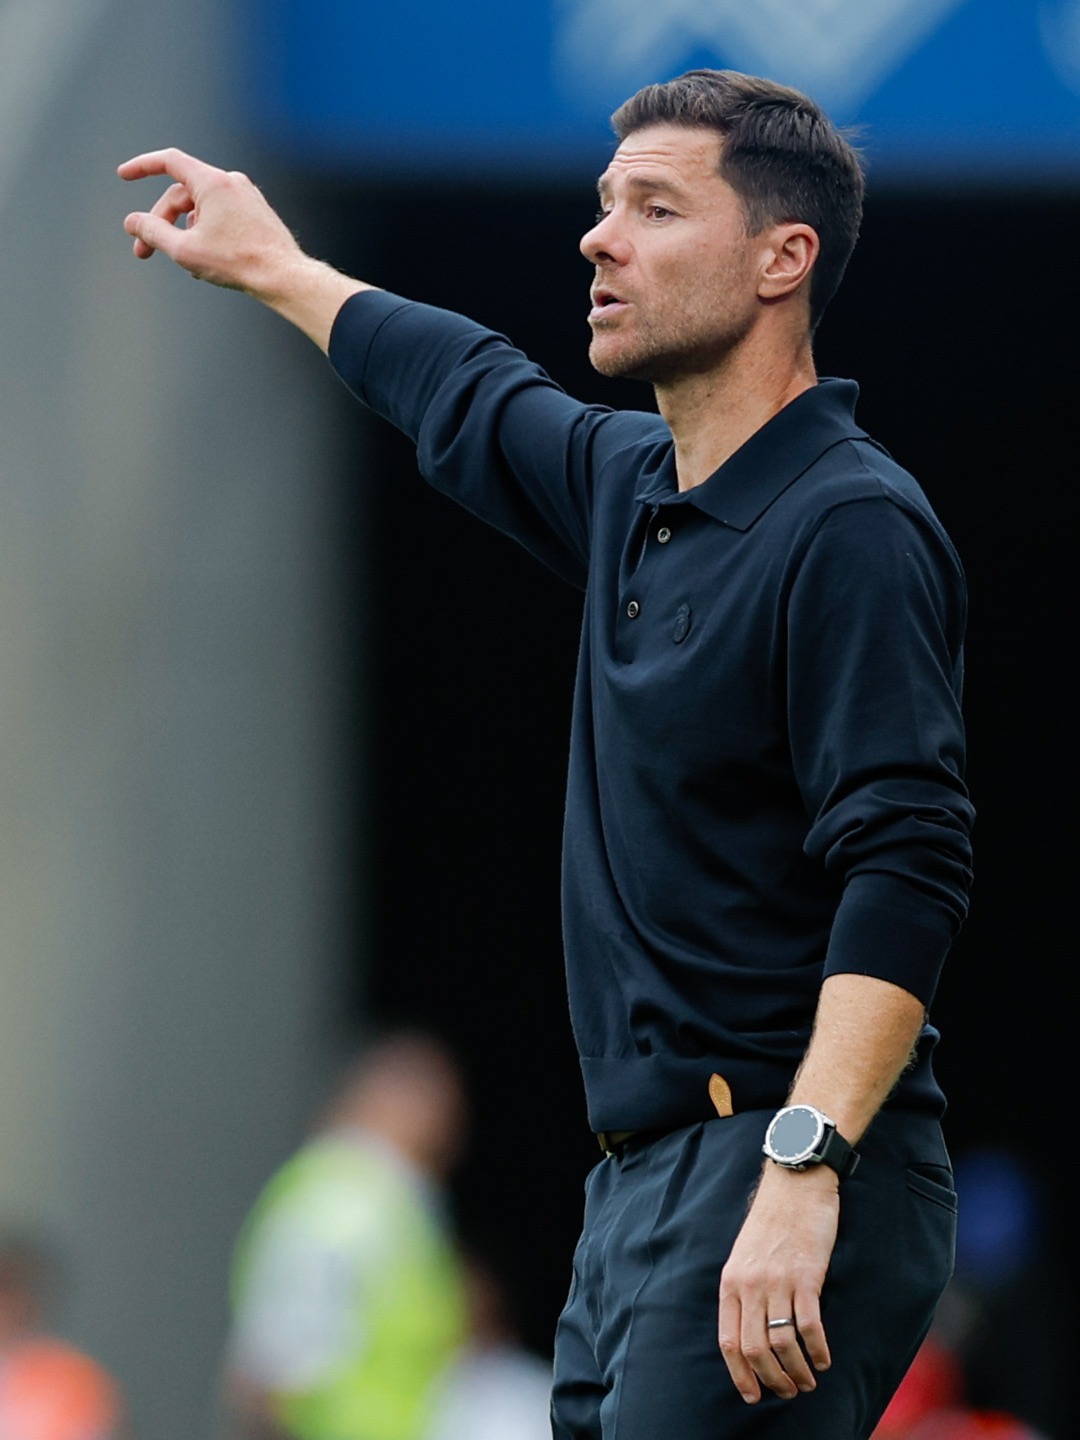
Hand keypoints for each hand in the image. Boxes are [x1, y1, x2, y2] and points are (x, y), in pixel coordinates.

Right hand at [117, 148, 303, 298]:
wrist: (284, 277)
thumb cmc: (239, 263)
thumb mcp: (185, 250)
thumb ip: (153, 233)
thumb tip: (132, 223)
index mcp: (212, 182)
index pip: (169, 161)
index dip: (142, 166)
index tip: (124, 176)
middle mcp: (231, 182)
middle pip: (182, 195)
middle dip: (160, 222)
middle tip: (144, 251)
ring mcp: (246, 196)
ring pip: (201, 208)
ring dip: (184, 232)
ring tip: (186, 263)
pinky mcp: (256, 212)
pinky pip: (221, 216)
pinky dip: (205, 233)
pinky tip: (206, 261)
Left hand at [717, 1161, 838, 1404]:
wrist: (795, 1184)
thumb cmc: (772, 1221)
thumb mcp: (743, 1255)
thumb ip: (743, 1290)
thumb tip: (749, 1332)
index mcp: (731, 1282)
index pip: (728, 1341)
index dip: (740, 1374)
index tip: (752, 1395)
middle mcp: (750, 1285)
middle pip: (754, 1349)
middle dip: (771, 1379)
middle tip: (786, 1391)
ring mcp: (778, 1281)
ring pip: (782, 1344)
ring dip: (796, 1372)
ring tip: (807, 1382)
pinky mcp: (807, 1276)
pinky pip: (809, 1326)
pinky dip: (818, 1351)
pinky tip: (824, 1359)